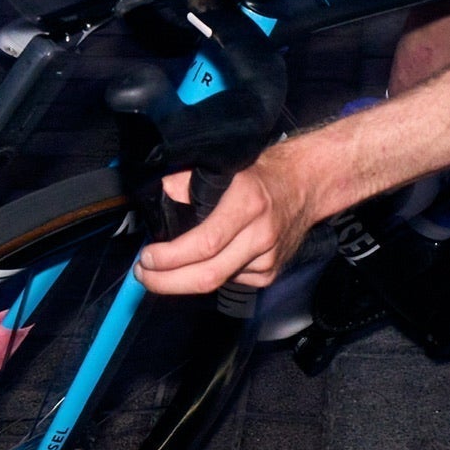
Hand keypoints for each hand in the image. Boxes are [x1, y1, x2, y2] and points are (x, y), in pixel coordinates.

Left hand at [137, 161, 315, 294]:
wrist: (306, 186)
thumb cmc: (261, 174)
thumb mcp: (225, 167)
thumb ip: (188, 179)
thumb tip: (160, 192)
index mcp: (246, 203)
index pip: (204, 243)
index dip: (171, 258)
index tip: (146, 258)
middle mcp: (260, 234)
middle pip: (208, 275)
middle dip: (167, 282)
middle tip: (143, 276)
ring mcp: (268, 258)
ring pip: (217, 281)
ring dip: (185, 279)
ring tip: (164, 269)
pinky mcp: (270, 273)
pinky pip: (231, 282)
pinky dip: (211, 275)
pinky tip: (203, 262)